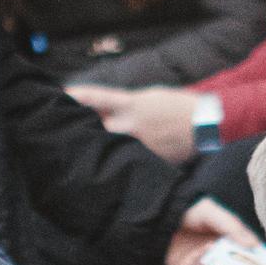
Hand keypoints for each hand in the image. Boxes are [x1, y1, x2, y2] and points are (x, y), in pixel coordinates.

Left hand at [66, 85, 199, 162]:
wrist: (204, 123)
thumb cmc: (174, 105)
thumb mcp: (147, 98)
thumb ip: (122, 105)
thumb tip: (100, 112)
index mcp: (130, 104)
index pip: (96, 97)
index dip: (76, 96)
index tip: (61, 95)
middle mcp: (130, 124)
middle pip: (95, 127)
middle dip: (80, 129)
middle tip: (62, 131)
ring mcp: (138, 143)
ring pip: (109, 147)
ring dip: (96, 148)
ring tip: (79, 154)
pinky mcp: (148, 158)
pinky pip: (127, 160)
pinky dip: (118, 162)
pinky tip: (108, 169)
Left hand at [166, 197, 260, 264]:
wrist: (158, 215)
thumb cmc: (188, 210)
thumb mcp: (212, 212)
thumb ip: (233, 228)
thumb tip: (255, 245)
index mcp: (225, 237)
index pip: (245, 250)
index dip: (256, 257)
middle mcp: (215, 252)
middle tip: (242, 264)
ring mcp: (201, 263)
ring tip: (208, 249)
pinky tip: (196, 256)